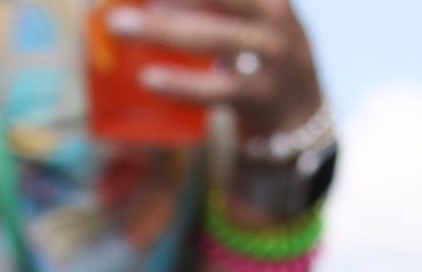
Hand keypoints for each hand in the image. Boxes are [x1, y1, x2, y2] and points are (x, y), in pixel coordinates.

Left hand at [104, 0, 319, 134]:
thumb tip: (149, 2)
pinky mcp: (261, 96)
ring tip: (119, 25)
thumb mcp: (249, 13)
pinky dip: (181, 84)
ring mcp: (273, 56)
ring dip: (162, 30)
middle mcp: (274, 14)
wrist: (302, 110)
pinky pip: (216, 89)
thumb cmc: (259, 50)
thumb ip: (212, 5)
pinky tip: (149, 79)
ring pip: (213, 37)